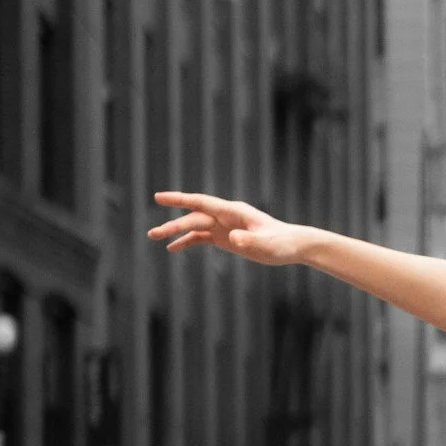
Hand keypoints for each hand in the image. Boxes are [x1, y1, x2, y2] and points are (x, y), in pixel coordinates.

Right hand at [148, 191, 305, 265]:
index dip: (179, 200)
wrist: (293, 246)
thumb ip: (250, 241)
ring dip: (175, 232)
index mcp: (233, 211)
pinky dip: (187, 241)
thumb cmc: (281, 243)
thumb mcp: (266, 245)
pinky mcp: (226, 237)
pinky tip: (173, 248)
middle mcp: (225, 216)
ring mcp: (224, 225)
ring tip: (154, 237)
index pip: (201, 203)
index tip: (159, 197)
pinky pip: (201, 237)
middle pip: (193, 217)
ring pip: (194, 226)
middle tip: (152, 234)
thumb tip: (233, 238)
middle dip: (172, 224)